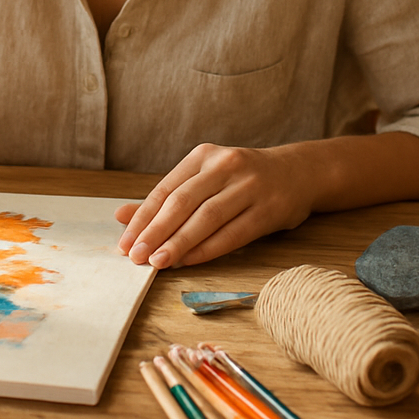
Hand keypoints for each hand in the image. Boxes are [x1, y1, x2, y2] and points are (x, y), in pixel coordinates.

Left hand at [115, 143, 316, 267]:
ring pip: (207, 218)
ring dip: (179, 243)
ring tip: (158, 262)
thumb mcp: (204, 179)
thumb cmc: (241, 180)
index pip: (165, 189)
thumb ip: (166, 199)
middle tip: (136, 257)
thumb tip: (121, 217)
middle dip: (155, 232)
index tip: (125, 242)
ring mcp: (250, 186)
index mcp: (204, 155)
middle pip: (183, 202)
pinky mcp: (269, 209)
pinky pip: (233, 233)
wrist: (298, 173)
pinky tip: (190, 261)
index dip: (143, 218)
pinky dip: (208, 249)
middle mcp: (226, 165)